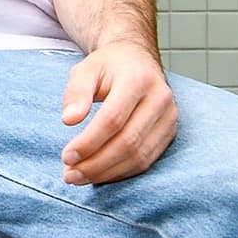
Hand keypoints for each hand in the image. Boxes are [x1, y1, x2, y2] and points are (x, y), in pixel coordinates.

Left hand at [59, 42, 176, 183]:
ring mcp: (169, 118)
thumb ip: (76, 93)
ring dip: (107, 173)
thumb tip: (68, 120)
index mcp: (138, 79)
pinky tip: (100, 174)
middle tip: (70, 175)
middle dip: (96, 164)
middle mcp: (160, 99)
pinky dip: (121, 173)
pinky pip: (147, 161)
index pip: (113, 119)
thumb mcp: (86, 70)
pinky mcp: (170, 133)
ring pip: (139, 156)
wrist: (137, 60)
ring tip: (80, 177)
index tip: (67, 156)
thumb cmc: (109, 66)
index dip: (89, 142)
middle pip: (128, 142)